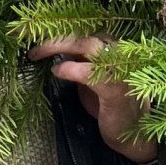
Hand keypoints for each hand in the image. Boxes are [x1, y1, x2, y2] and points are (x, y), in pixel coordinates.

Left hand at [29, 35, 158, 163]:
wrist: (134, 135)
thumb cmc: (112, 106)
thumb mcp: (92, 78)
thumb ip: (80, 62)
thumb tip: (55, 50)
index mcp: (113, 49)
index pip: (86, 30)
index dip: (60, 29)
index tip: (34, 32)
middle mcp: (120, 54)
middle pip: (85, 33)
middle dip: (55, 36)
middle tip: (31, 46)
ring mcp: (121, 70)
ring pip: (89, 45)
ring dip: (60, 45)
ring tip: (38, 54)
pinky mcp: (116, 90)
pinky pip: (91, 72)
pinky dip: (71, 69)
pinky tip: (57, 70)